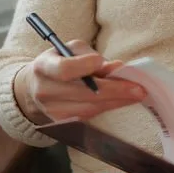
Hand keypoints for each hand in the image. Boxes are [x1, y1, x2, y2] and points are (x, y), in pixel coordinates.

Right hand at [14, 40, 147, 125]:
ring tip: (136, 94)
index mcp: (43, 67)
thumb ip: (90, 56)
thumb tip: (116, 68)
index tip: (100, 61)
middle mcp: (44, 91)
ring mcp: (52, 111)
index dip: (82, 66)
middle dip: (114, 90)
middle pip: (83, 93)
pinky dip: (108, 107)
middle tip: (138, 88)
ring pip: (90, 107)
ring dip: (116, 101)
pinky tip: (122, 100)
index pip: (63, 69)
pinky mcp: (61, 122)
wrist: (35, 87)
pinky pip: (89, 115)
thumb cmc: (58, 62)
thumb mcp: (69, 50)